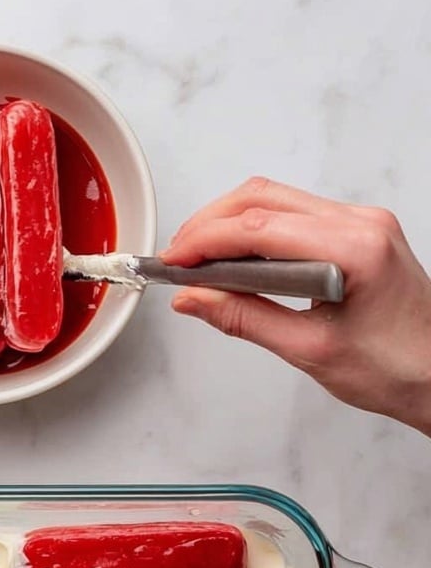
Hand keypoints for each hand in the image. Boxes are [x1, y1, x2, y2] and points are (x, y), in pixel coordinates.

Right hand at [161, 177, 430, 432]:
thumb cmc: (395, 368)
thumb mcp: (309, 350)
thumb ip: (245, 319)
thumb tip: (194, 299)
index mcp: (356, 248)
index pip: (260, 228)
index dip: (205, 241)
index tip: (173, 263)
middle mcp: (361, 223)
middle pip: (262, 199)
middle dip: (209, 225)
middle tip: (176, 261)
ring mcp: (361, 223)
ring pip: (275, 201)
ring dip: (228, 226)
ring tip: (197, 263)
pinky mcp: (356, 232)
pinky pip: (293, 217)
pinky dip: (254, 234)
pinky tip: (233, 262)